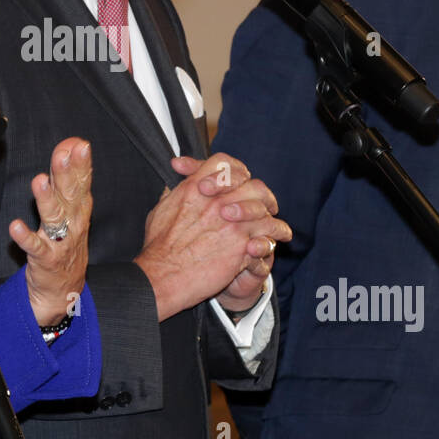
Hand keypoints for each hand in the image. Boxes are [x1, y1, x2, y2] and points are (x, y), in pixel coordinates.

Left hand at [11, 137, 91, 326]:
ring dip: (46, 199)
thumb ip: (70, 176)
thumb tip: (72, 143)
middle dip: (67, 174)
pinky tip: (15, 227)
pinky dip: (25, 237)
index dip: (81, 163)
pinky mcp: (45, 259)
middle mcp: (73, 223)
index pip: (83, 182)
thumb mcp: (73, 208)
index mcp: (80, 209)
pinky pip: (35, 247)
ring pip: (54, 217)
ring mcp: (60, 242)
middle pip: (70, 195)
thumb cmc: (66, 241)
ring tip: (39, 181)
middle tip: (63, 155)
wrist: (64, 289)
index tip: (78, 144)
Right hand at [134, 153, 290, 321]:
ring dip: (270, 212)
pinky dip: (277, 234)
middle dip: (259, 191)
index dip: (234, 169)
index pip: (223, 163)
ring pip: (264, 207)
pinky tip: (280, 238)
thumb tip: (178, 185)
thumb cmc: (158, 246)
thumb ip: (174, 193)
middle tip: (264, 201)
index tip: (239, 180)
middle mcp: (216, 200)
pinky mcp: (242, 245)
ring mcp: (232, 222)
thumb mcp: (160, 209)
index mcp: (195, 187)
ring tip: (274, 219)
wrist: (164, 275)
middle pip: (251, 183)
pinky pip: (269, 233)